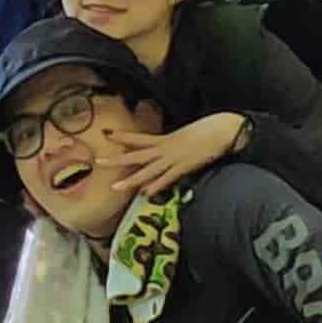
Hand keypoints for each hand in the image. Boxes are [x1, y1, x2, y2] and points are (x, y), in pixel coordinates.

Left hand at [86, 115, 234, 204]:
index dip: (122, 137)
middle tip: (98, 163)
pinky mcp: (185, 166)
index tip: (106, 135)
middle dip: (117, 160)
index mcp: (166, 139)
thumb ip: (174, 144)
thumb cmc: (208, 130)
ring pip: (148, 170)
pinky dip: (157, 185)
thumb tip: (166, 150)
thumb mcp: (186, 136)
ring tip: (115, 187)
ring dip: (131, 179)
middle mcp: (166, 148)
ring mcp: (174, 158)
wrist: (223, 129)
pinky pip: (168, 178)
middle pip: (136, 155)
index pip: (139, 138)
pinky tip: (146, 193)